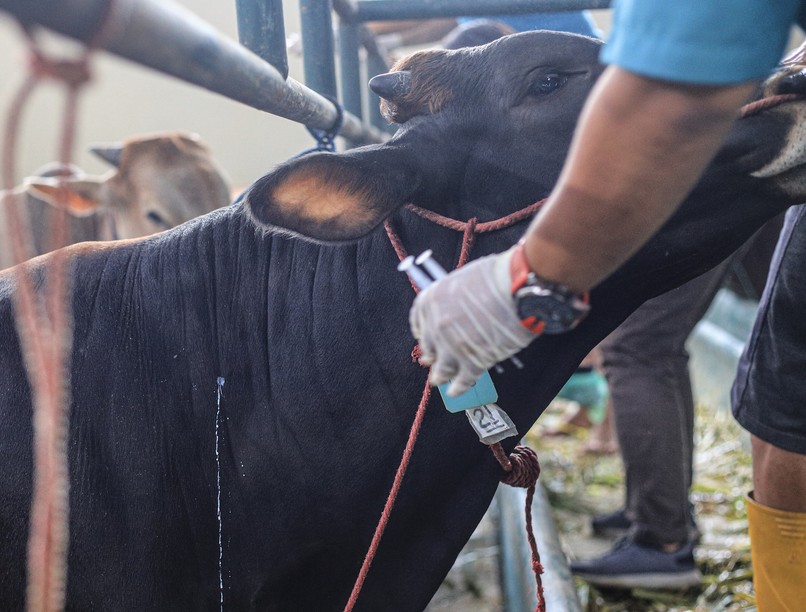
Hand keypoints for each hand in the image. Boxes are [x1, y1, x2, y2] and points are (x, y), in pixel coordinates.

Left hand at [409, 247, 538, 395]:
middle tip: (434, 362)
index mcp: (431, 301)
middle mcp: (436, 325)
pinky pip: (462, 380)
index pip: (419, 324)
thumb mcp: (464, 280)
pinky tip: (457, 390)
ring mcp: (452, 346)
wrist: (518, 287)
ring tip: (439, 381)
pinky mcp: (472, 362)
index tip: (427, 341)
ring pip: (441, 369)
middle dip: (432, 356)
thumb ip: (454, 298)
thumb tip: (458, 309)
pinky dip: (459, 388)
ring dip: (440, 377)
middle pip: (429, 348)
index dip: (424, 335)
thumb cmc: (497, 276)